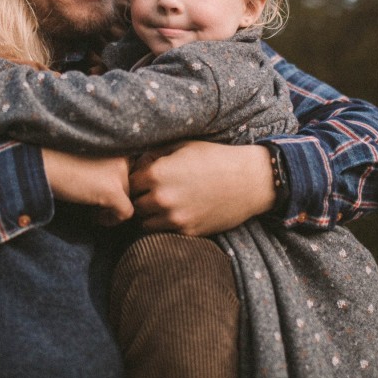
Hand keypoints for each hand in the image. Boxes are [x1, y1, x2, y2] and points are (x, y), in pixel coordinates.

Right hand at [41, 149, 133, 225]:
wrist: (42, 162)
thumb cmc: (58, 159)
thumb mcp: (89, 157)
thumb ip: (107, 165)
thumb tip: (118, 188)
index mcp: (118, 146)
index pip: (131, 169)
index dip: (118, 181)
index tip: (100, 189)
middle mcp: (123, 157)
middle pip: (130, 184)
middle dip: (115, 195)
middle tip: (95, 202)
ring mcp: (119, 173)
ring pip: (128, 197)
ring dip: (112, 206)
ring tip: (92, 209)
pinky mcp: (113, 190)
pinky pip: (125, 213)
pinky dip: (112, 220)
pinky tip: (95, 217)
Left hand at [129, 141, 274, 235]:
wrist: (248, 181)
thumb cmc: (216, 158)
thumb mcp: (184, 145)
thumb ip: (157, 153)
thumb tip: (139, 161)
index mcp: (157, 174)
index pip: (129, 182)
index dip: (135, 179)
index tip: (144, 178)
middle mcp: (161, 198)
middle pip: (134, 204)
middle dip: (140, 198)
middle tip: (150, 193)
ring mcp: (174, 218)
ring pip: (145, 223)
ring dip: (150, 215)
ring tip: (163, 205)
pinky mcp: (187, 232)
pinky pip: (164, 232)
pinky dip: (166, 225)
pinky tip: (177, 213)